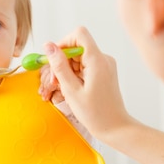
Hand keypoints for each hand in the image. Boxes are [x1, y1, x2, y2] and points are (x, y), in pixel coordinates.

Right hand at [43, 27, 130, 141]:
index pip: (79, 34)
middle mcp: (103, 59)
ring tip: (63, 89)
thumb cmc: (95, 114)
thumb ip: (59, 66)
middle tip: (55, 82)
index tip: (54, 60)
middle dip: (62, 62)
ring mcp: (105, 66)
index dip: (63, 44)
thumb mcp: (72, 90)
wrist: (115, 128)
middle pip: (77, 47)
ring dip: (67, 70)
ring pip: (79, 58)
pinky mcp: (103, 72)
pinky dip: (74, 75)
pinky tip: (72, 90)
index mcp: (97, 60)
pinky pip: (84, 66)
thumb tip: (48, 46)